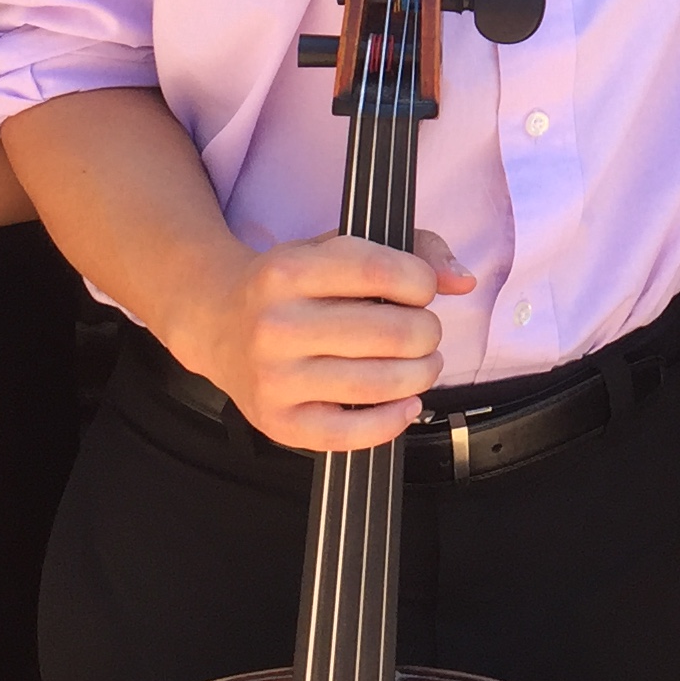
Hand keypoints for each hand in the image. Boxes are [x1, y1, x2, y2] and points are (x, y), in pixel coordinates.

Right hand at [162, 229, 477, 452]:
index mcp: (289, 271)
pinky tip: (405, 402)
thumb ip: (408, 250)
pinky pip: (355, 432)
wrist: (217, 324)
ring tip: (419, 363)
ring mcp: (276, 378)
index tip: (423, 290)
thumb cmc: (291, 286)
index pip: (381, 272)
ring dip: (421, 373)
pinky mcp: (280, 423)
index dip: (422, 282)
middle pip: (393, 333)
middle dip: (427, 333)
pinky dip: (395, 419)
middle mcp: (277, 325)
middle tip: (422, 332)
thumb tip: (462, 280)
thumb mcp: (334, 248)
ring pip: (383, 382)